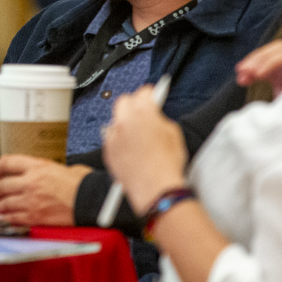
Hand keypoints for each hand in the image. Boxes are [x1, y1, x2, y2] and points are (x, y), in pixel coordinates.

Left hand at [0, 155, 89, 225]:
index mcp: (37, 165)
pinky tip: (0, 219)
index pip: (7, 162)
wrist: (93, 201)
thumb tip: (36, 172)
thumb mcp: (62, 167)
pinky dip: (4, 218)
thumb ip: (44, 169)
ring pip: (2, 203)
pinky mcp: (36, 216)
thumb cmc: (82, 184)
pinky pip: (12, 217)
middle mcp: (31, 181)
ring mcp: (31, 199)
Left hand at [102, 85, 187, 215]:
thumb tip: (154, 115)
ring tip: (137, 136)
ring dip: (125, 123)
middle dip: (134, 105)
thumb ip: (160, 118)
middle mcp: (124, 120)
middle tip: (143, 113)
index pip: (143, 92)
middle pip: (124, 101)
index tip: (152, 97)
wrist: (156, 189)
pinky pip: (110, 137)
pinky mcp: (107, 150)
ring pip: (116, 120)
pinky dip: (118, 139)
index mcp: (142, 112)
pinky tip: (130, 149)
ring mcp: (113, 135)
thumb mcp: (173, 133)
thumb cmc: (167, 164)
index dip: (151, 94)